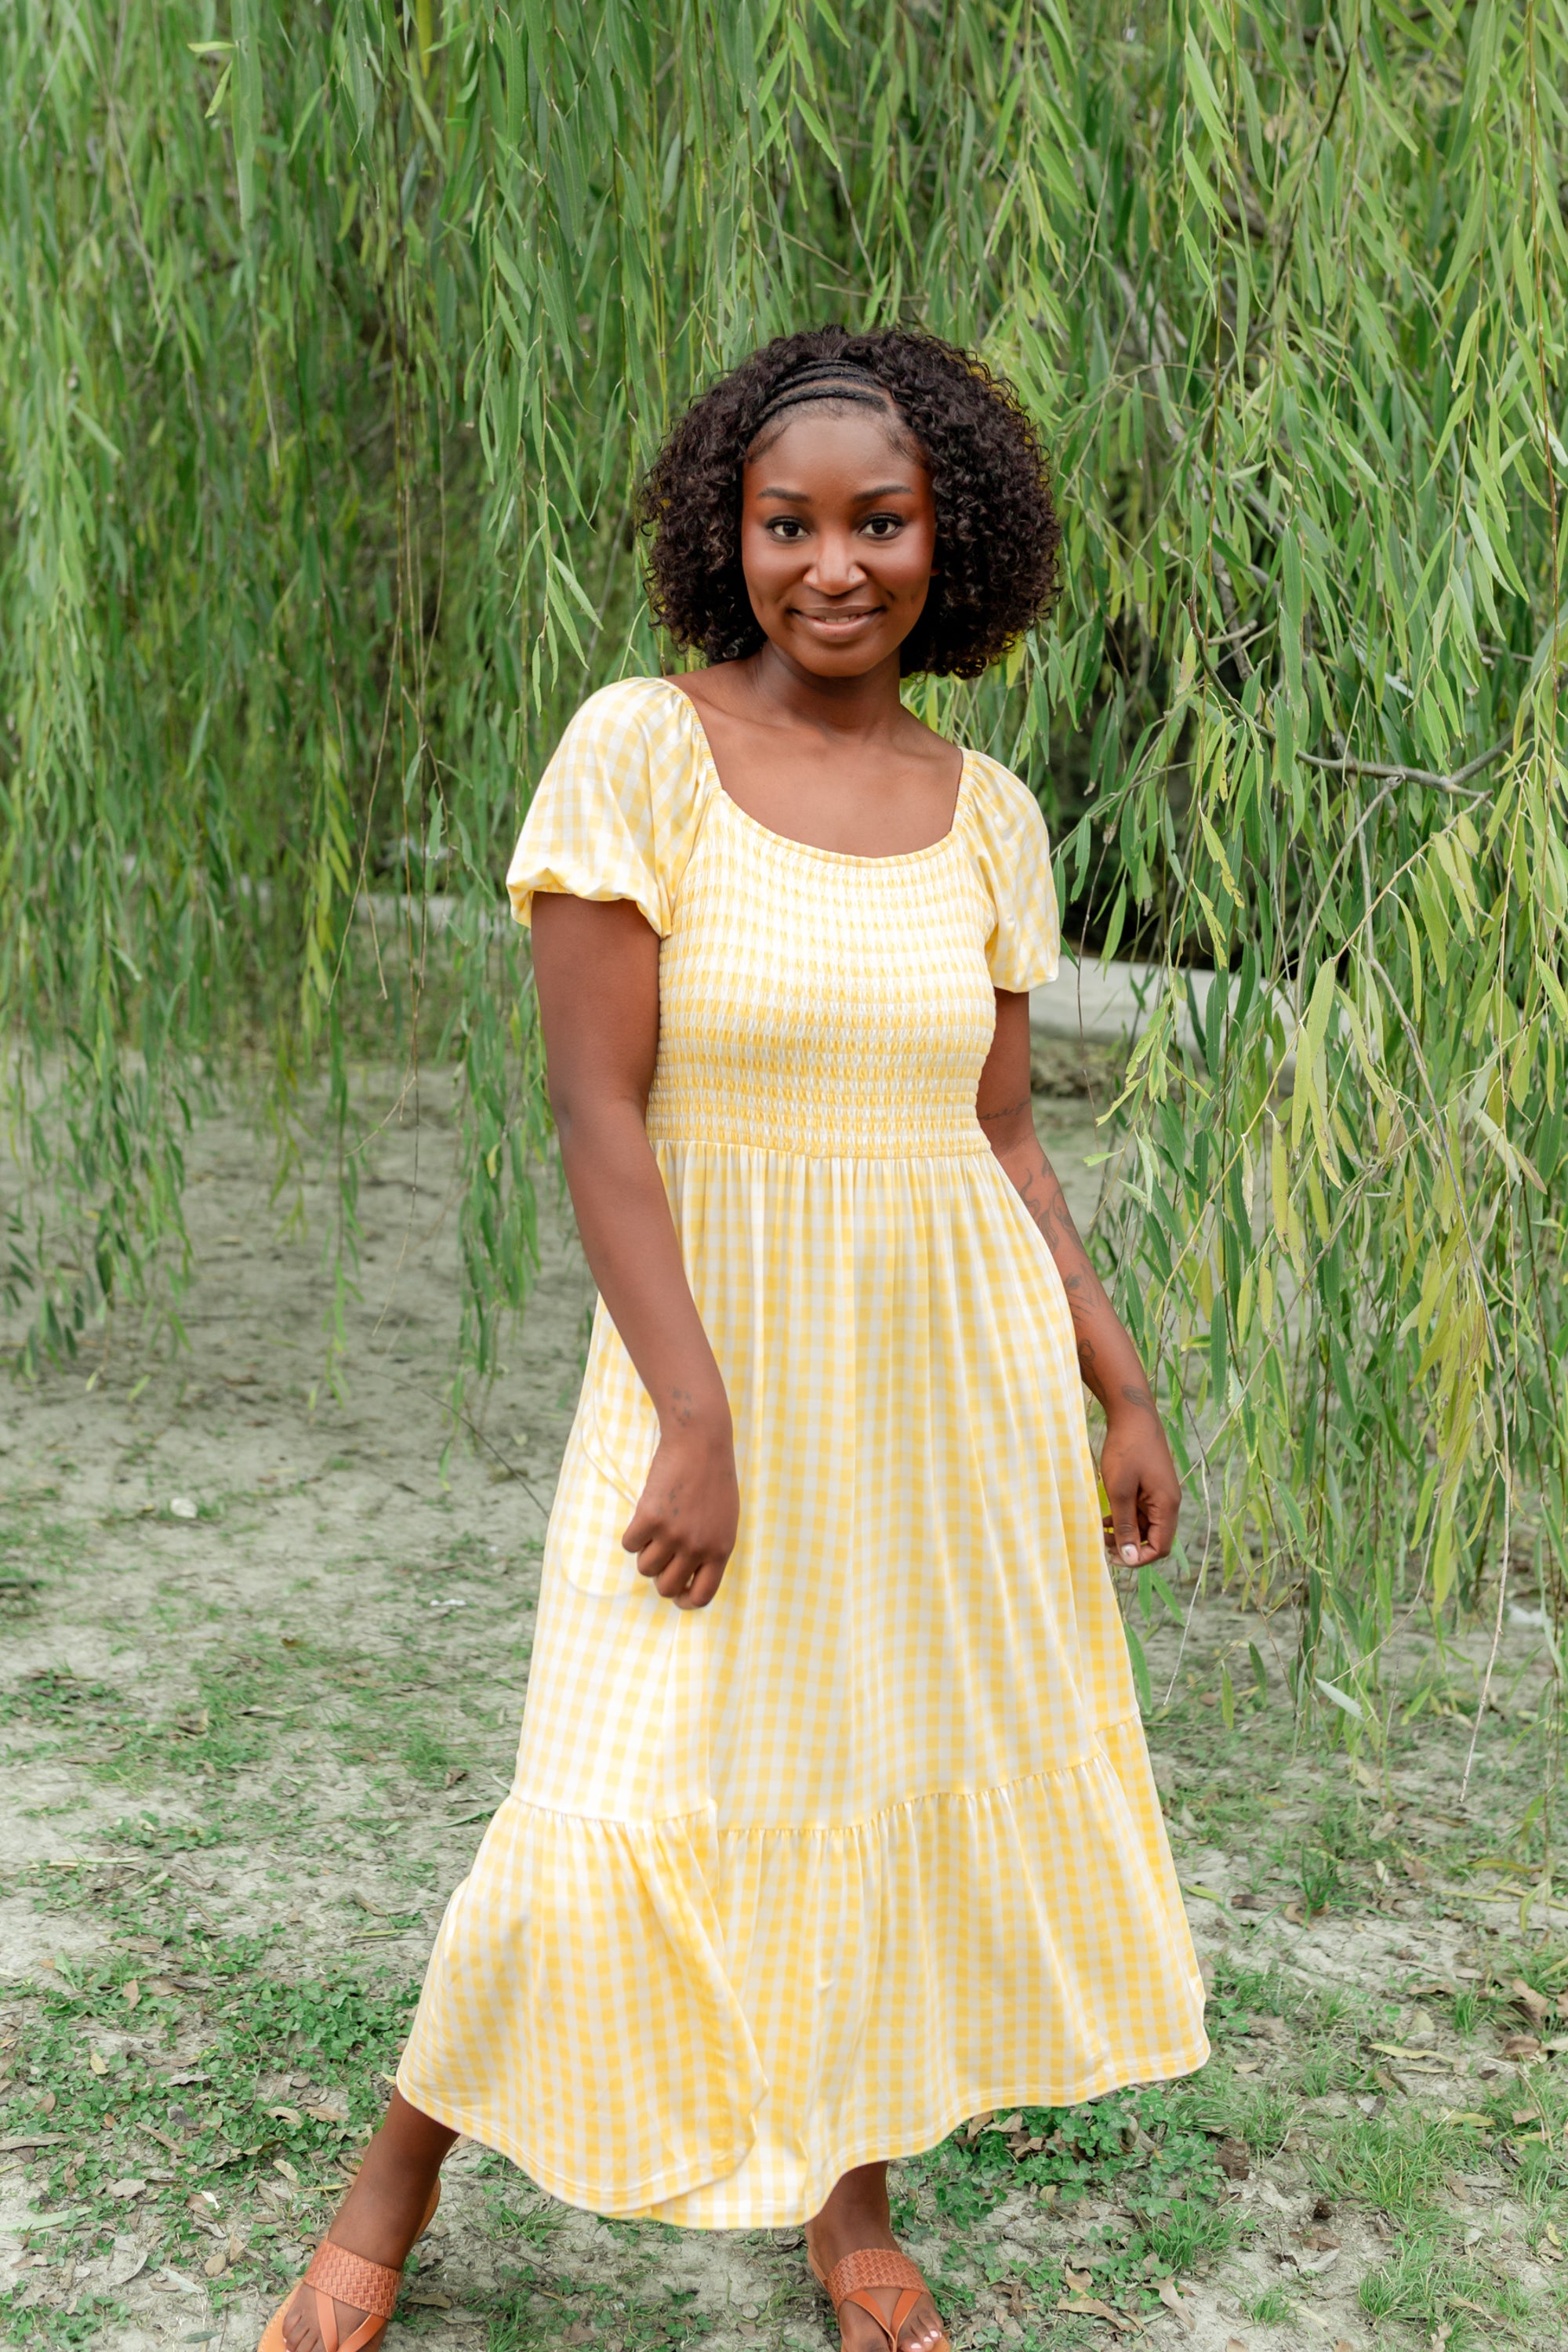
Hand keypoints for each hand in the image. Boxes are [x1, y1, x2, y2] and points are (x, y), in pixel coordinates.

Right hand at [620, 1423, 738, 1608]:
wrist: (700, 1442)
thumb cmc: (713, 1479)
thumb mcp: (725, 1520)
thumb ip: (711, 1549)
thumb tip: (689, 1578)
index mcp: (721, 1550)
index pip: (702, 1596)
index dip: (685, 1602)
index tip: (676, 1596)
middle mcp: (697, 1547)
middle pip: (666, 1588)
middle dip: (659, 1577)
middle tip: (660, 1557)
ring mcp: (673, 1534)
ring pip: (644, 1568)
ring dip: (645, 1554)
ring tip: (655, 1530)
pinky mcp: (649, 1518)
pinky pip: (629, 1545)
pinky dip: (633, 1534)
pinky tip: (645, 1515)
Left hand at [1099, 1398, 1180, 1566]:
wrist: (1132, 1415)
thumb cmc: (1126, 1450)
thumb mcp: (1120, 1490)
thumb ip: (1125, 1525)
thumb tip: (1129, 1557)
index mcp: (1167, 1506)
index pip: (1160, 1548)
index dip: (1138, 1558)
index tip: (1113, 1558)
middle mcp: (1168, 1503)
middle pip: (1153, 1538)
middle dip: (1129, 1546)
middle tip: (1102, 1545)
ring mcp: (1160, 1494)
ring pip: (1144, 1526)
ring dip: (1124, 1532)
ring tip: (1100, 1531)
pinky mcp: (1150, 1487)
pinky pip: (1140, 1511)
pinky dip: (1124, 1517)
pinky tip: (1106, 1517)